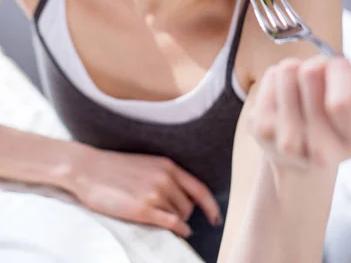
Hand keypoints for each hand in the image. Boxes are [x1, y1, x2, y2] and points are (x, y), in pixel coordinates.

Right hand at [69, 150, 221, 237]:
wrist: (89, 169)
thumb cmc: (115, 168)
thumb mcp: (147, 164)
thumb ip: (165, 176)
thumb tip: (180, 195)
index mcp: (167, 165)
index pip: (199, 189)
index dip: (211, 206)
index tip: (216, 218)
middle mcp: (165, 178)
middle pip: (189, 206)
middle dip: (185, 214)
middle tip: (173, 217)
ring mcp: (155, 194)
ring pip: (180, 215)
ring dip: (176, 221)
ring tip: (162, 219)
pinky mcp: (143, 209)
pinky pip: (171, 223)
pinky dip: (179, 229)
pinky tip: (178, 231)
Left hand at [247, 45, 350, 170]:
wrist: (296, 156)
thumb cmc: (332, 118)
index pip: (343, 100)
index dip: (340, 71)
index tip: (340, 67)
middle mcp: (323, 151)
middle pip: (311, 73)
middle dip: (317, 64)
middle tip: (318, 76)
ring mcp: (288, 143)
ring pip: (287, 70)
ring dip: (294, 69)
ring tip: (300, 88)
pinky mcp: (261, 130)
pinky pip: (269, 77)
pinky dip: (276, 79)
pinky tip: (283, 98)